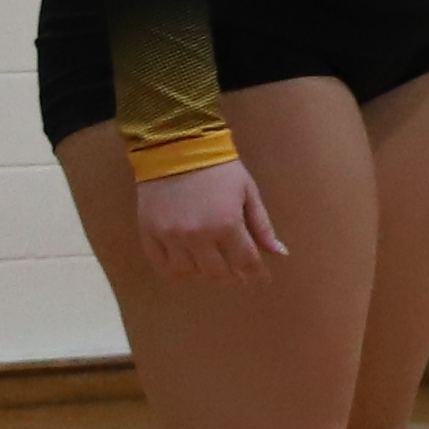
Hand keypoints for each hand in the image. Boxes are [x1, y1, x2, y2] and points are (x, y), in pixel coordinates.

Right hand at [135, 160, 288, 285]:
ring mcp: (170, 237)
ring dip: (205, 274)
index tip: (262, 280)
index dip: (257, 276)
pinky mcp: (149, 234)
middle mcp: (197, 236)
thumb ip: (262, 226)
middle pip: (218, 274)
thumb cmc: (219, 168)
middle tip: (239, 275)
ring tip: (214, 266)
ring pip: (189, 274)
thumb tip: (279, 253)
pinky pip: (162, 266)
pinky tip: (188, 265)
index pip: (246, 263)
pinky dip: (177, 271)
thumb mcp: (248, 192)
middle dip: (233, 278)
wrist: (175, 147)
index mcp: (227, 225)